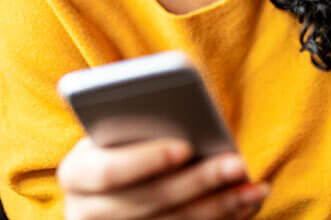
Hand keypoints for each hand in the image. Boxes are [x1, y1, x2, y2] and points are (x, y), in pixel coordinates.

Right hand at [57, 137, 269, 218]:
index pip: (108, 171)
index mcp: (76, 172)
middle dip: (198, 182)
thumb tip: (187, 118)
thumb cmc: (122, 144)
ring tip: (254, 187)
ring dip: (220, 206)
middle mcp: (86, 212)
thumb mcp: (118, 132)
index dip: (146, 160)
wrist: (109, 191)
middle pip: (149, 201)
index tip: (185, 146)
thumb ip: (139, 123)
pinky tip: (246, 203)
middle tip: (237, 163)